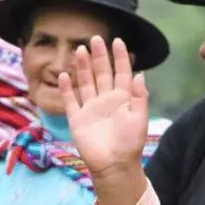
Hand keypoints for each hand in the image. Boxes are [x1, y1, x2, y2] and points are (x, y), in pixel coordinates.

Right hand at [61, 36, 149, 177]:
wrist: (114, 165)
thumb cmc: (130, 143)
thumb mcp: (140, 119)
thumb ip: (139, 97)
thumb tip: (140, 74)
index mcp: (123, 99)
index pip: (121, 73)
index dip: (120, 58)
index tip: (118, 41)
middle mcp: (106, 100)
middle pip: (102, 73)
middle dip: (99, 56)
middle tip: (96, 38)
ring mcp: (90, 108)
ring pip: (86, 82)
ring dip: (83, 67)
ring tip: (80, 50)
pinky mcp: (78, 119)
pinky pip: (71, 101)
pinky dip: (67, 88)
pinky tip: (64, 75)